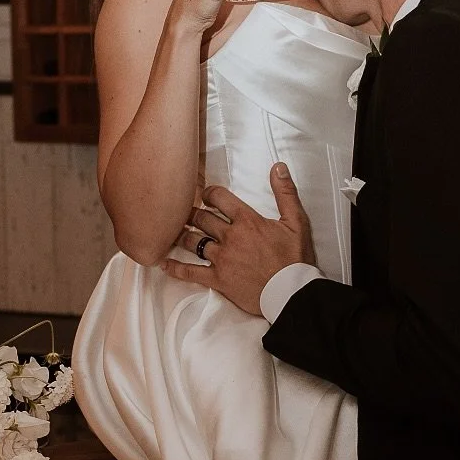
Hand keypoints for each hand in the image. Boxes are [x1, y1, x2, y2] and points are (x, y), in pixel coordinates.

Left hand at [163, 166, 315, 315]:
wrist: (291, 293)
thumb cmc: (294, 259)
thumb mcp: (296, 222)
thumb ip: (285, 192)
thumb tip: (278, 167)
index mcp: (247, 221)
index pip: (220, 198)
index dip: (209, 194)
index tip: (206, 195)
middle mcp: (230, 237)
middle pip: (202, 218)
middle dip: (192, 213)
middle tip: (186, 211)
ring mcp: (221, 259)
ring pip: (193, 241)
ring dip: (182, 234)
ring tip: (173, 230)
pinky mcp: (218, 280)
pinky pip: (191, 272)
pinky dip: (175, 268)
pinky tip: (164, 263)